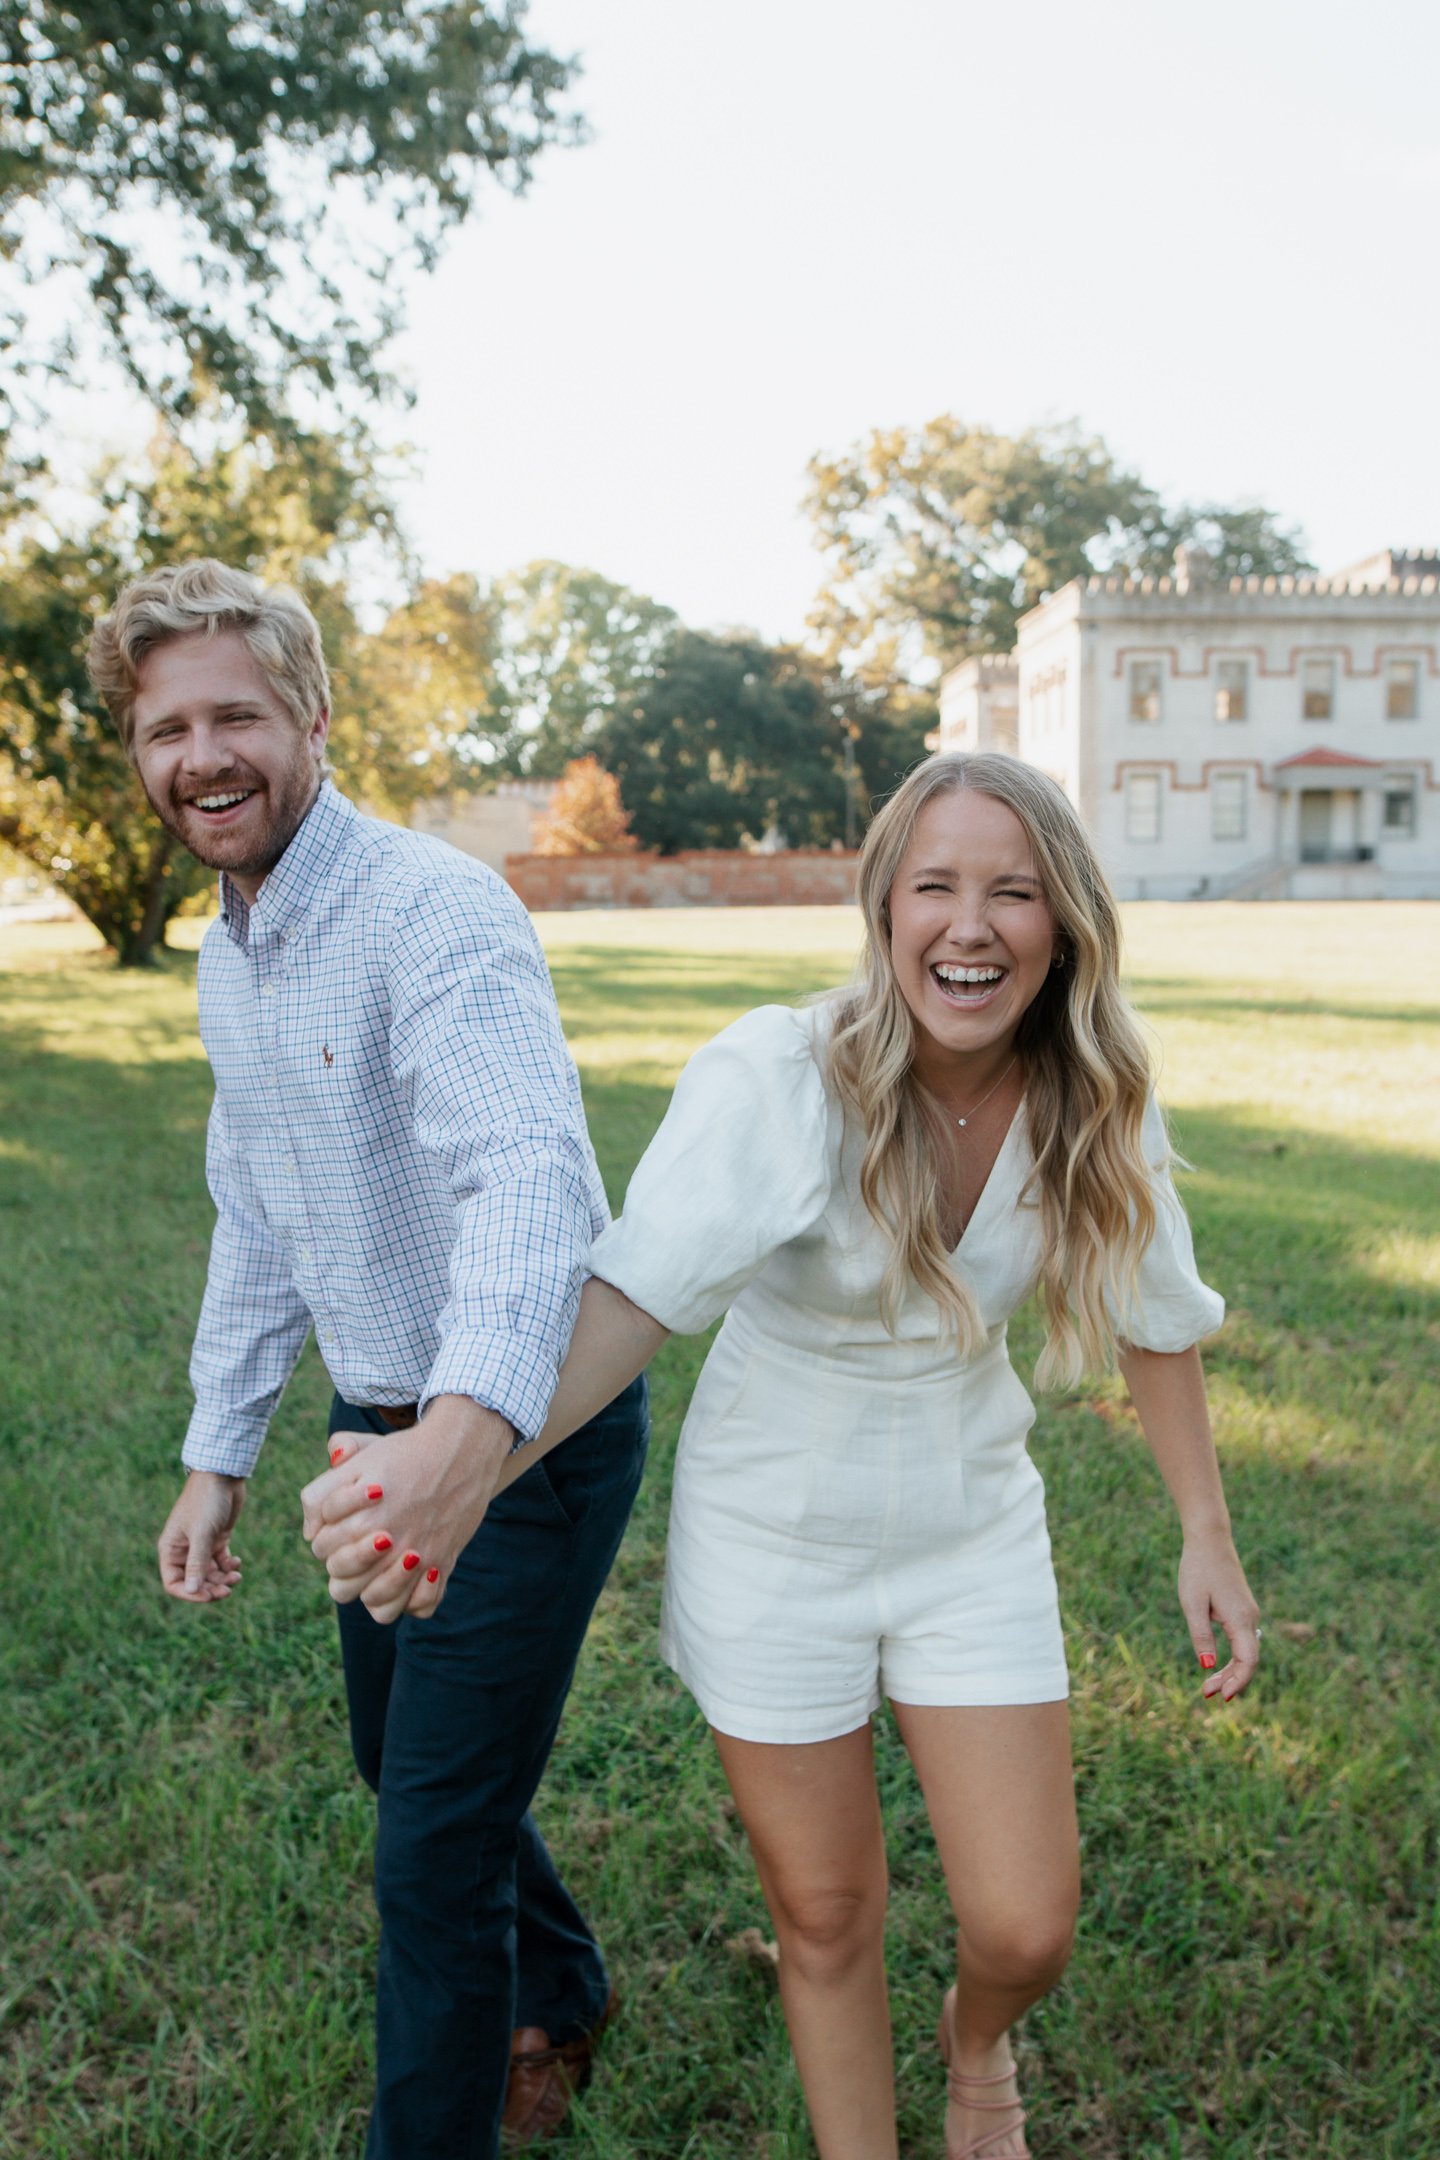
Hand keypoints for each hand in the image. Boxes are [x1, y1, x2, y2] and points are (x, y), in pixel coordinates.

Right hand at [158, 1470, 244, 1601]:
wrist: (223, 1476)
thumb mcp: (202, 1533)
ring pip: (210, 1573)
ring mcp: (201, 1545)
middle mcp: (184, 1549)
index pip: (173, 1583)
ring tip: (236, 1576)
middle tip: (228, 1590)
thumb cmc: (206, 1501)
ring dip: (222, 1579)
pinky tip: (237, 1563)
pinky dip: (229, 1566)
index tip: (209, 1596)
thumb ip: (197, 1563)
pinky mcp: (217, 1539)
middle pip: (194, 1581)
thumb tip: (193, 1591)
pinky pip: (220, 1562)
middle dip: (211, 1588)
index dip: (189, 1594)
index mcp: (171, 1548)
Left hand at [300, 1396, 512, 1623]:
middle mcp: (387, 1545)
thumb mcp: (357, 1459)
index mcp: (359, 1520)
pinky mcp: (443, 1564)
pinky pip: (420, 1607)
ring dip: (373, 1588)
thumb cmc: (405, 1453)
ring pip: (377, 1604)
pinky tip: (412, 1577)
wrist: (462, 1449)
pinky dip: (413, 1600)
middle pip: (342, 1585)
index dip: (328, 1536)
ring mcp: (417, 1559)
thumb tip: (311, 1530)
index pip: (321, 1550)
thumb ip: (321, 1492)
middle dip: (346, 1564)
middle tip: (367, 1539)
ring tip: (384, 1563)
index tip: (347, 1518)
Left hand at [1178, 1527, 1260, 1702]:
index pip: (1248, 1660)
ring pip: (1246, 1652)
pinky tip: (1217, 1666)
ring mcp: (1248, 1614)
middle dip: (1230, 1681)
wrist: (1209, 1540)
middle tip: (1205, 1694)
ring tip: (1207, 1686)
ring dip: (1230, 1671)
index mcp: (1240, 1618)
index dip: (1238, 1682)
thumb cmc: (1198, 1569)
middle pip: (1248, 1660)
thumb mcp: (1192, 1604)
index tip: (1222, 1697)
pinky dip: (1232, 1657)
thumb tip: (1207, 1666)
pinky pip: (1242, 1641)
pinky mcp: (1242, 1610)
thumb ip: (1201, 1635)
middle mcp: (1250, 1618)